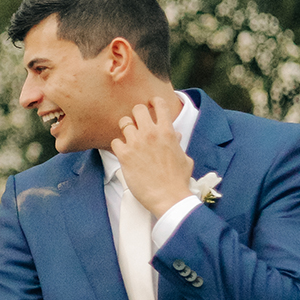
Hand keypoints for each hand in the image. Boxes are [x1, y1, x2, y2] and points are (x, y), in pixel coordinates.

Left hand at [110, 96, 192, 218]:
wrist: (168, 197)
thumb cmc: (178, 180)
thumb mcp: (184, 158)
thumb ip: (178, 144)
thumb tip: (176, 136)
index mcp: (167, 132)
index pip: (159, 105)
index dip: (154, 102)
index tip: (150, 104)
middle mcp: (151, 133)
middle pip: (137, 109)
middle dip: (136, 114)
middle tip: (137, 122)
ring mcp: (136, 143)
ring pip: (124, 123)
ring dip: (126, 129)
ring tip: (129, 138)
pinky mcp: (124, 155)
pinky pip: (115, 141)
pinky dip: (118, 145)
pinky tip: (123, 152)